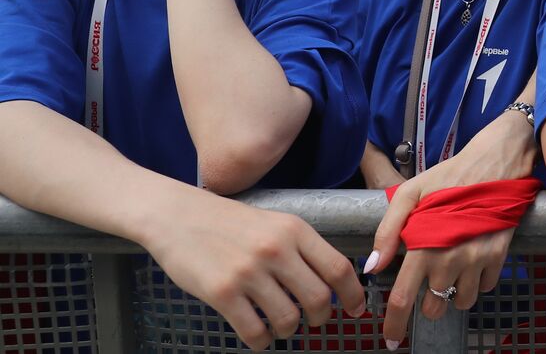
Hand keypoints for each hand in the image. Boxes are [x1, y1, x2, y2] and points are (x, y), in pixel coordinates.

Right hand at [142, 192, 364, 351]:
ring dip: (289, 330)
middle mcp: (276, 249)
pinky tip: (257, 336)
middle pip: (319, 298)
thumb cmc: (229, 222)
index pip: (338, 267)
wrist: (178, 215)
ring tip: (281, 326)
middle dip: (322, 318)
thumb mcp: (275, 223)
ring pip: (288, 319)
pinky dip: (261, 342)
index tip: (356, 309)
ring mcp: (249, 272)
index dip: (353, 294)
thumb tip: (331, 282)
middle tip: (314, 320)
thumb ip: (302, 249)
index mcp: (295, 230)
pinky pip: (254, 331)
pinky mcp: (222, 292)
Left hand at [366, 111, 534, 345]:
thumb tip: (374, 267)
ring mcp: (478, 260)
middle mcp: (451, 258)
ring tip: (452, 267)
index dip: (394, 324)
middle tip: (428, 277)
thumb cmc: (450, 176)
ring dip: (453, 293)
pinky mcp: (500, 256)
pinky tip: (473, 259)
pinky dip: (478, 280)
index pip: (403, 299)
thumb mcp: (411, 193)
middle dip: (427, 301)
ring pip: (461, 301)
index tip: (392, 339)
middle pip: (433, 307)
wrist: (496, 162)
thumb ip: (388, 231)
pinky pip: (486, 286)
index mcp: (424, 245)